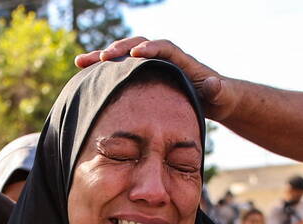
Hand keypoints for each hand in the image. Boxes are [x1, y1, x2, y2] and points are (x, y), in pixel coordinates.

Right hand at [74, 37, 238, 121]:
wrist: (214, 97)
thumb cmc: (219, 96)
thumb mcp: (221, 94)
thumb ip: (217, 89)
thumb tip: (213, 83)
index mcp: (182, 60)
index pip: (165, 48)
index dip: (152, 49)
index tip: (137, 53)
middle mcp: (164, 58)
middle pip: (139, 45)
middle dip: (121, 49)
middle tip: (103, 57)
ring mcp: (152, 65)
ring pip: (125, 55)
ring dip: (103, 57)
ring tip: (81, 62)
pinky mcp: (143, 75)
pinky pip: (120, 69)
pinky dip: (103, 71)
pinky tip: (83, 73)